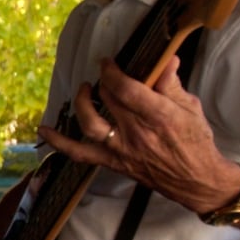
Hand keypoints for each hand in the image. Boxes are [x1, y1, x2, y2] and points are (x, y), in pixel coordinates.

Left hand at [38, 55, 239, 213]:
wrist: (196, 180)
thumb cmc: (196, 142)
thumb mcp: (190, 108)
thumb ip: (172, 84)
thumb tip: (165, 59)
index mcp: (159, 117)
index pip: (127, 89)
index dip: (112, 72)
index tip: (108, 62)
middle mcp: (137, 133)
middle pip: (109, 101)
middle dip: (103, 82)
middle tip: (106, 74)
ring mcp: (122, 150)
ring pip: (90, 123)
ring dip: (82, 102)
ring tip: (85, 89)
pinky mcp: (113, 162)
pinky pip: (80, 153)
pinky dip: (60, 143)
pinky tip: (43, 130)